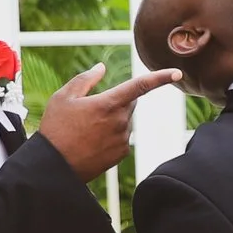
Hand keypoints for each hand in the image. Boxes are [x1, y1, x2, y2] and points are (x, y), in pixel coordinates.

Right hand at [35, 63, 184, 181]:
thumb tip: (101, 67)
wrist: (55, 165)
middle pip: (129, 102)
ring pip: (124, 120)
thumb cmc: (56, 128)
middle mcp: (120, 121)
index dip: (161, 77)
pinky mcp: (122, 152)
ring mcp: (123, 138)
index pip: (140, 86)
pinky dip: (111, 134)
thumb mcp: (64, 97)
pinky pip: (122, 136)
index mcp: (108, 104)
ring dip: (112, 118)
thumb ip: (85, 79)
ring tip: (86, 129)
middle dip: (116, 101)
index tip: (178, 73)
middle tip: (90, 110)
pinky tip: (92, 140)